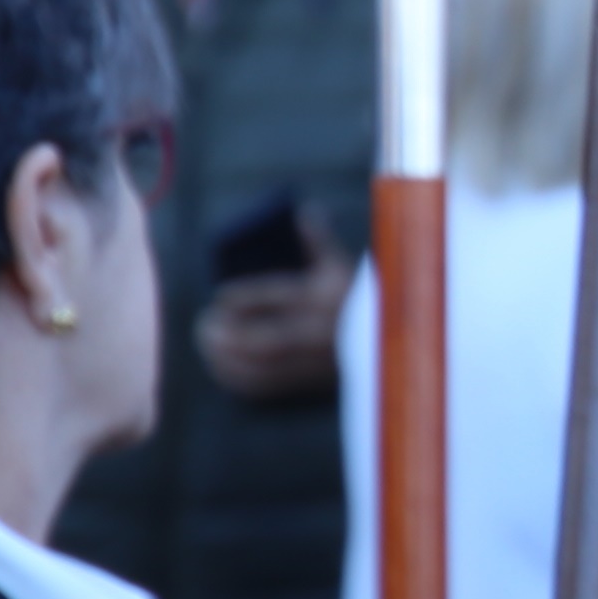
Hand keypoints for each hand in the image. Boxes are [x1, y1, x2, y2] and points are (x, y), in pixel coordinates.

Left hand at [197, 216, 351, 400]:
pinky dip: (239, 379)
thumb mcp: (343, 266)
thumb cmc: (358, 296)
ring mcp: (316, 361)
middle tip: (205, 325)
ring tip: (209, 344)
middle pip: (267, 339)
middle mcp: (322, 332)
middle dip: (229, 335)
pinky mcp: (311, 382)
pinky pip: (269, 386)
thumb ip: (318, 241)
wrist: (392, 340)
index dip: (243, 299)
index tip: (221, 297)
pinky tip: (223, 366)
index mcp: (326, 298)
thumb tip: (301, 212)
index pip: (277, 298)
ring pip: (263, 367)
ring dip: (227, 359)